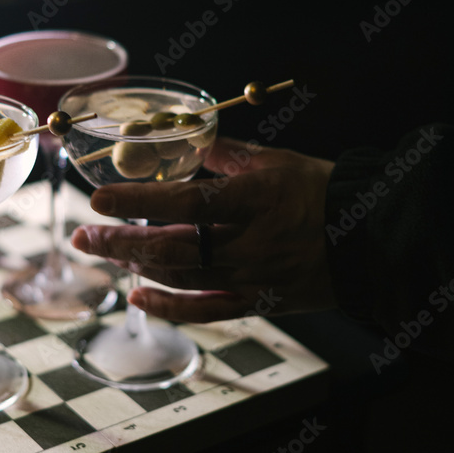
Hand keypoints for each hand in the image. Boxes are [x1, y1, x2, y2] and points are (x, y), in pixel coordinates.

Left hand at [71, 138, 335, 322]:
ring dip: (138, 266)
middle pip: (173, 247)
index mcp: (256, 200)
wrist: (370, 240)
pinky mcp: (258, 302)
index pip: (187, 203)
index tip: (99, 197)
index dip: (138, 201)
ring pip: (182, 278)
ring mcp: (253, 277)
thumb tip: (184, 140)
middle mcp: (250, 243)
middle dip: (121, 241)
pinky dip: (169, 307)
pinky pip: (206, 311)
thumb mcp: (278, 161)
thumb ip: (226, 154)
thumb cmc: (324, 192)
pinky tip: (137, 297)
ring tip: (107, 252)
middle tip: (84, 234)